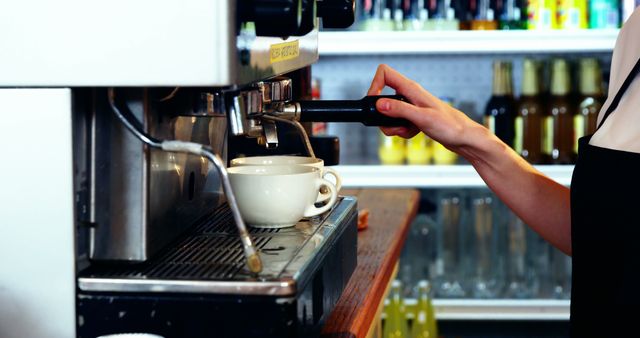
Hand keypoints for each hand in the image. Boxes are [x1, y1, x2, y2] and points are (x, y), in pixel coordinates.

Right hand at [367, 64, 482, 153]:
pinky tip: (413, 132)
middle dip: (383, 115)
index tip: (375, 103)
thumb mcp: (421, 118)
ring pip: (389, 113)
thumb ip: (399, 110)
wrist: (464, 138)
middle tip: (391, 125)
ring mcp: (412, 106)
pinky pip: (398, 123)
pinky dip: (402, 131)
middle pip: (383, 97)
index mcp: (412, 89)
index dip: (375, 85)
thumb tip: (380, 104)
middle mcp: (410, 95)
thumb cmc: (450, 126)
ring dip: (392, 125)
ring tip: (406, 131)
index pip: (385, 73)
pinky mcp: (414, 117)